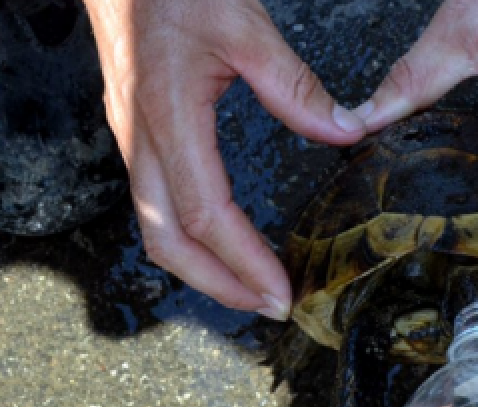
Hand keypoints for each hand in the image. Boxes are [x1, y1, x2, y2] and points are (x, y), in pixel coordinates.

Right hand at [84, 0, 367, 318]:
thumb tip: (345, 130)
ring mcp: (132, 136)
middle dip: (217, 285)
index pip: (204, 214)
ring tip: (248, 286)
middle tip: (268, 307)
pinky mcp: (134, 130)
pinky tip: (218, 241)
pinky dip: (186, 237)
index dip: (242, 261)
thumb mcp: (243, 24)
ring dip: (199, 268)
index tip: (279, 291)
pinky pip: (153, 201)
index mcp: (168, 115)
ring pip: (154, 226)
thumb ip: (293, 85)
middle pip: (166, 240)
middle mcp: (141, 136)